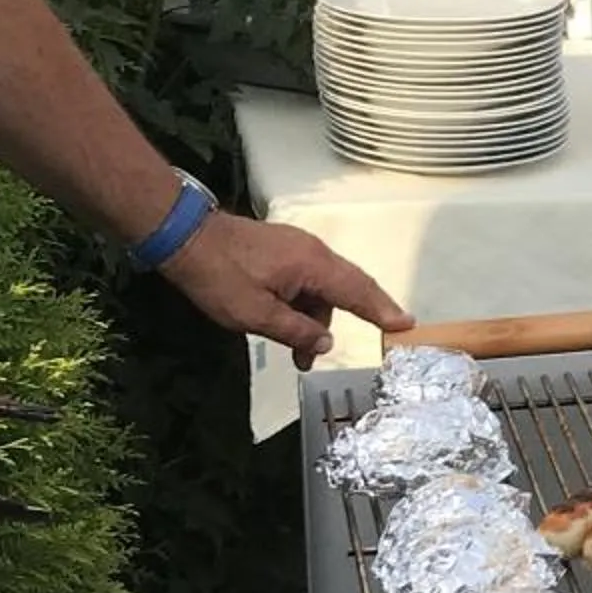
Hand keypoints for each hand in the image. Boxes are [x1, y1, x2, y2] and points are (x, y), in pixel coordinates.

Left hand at [165, 214, 409, 369]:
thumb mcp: (256, 315)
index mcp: (313, 265)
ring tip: (299, 356)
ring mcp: (297, 248)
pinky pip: (306, 282)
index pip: (359, 291)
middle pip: (346, 288)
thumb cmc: (220, 276)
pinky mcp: (281, 251)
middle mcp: (313, 252)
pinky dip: (303, 307)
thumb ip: (296, 331)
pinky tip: (288, 328)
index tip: (407, 325)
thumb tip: (326, 345)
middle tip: (365, 344)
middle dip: (352, 320)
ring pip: (322, 290)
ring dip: (316, 321)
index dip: (383, 310)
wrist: (184, 236)